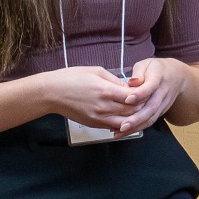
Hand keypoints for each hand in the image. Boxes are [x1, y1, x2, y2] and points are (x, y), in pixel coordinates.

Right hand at [29, 64, 155, 132]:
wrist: (52, 93)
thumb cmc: (72, 78)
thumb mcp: (96, 71)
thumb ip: (115, 80)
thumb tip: (129, 87)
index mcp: (106, 90)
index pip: (134, 97)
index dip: (142, 94)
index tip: (146, 90)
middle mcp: (104, 107)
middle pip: (132, 111)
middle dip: (141, 106)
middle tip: (146, 101)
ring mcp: (99, 118)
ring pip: (125, 122)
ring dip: (133, 117)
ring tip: (137, 110)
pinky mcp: (94, 124)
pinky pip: (113, 126)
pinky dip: (122, 123)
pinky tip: (125, 117)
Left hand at [117, 57, 193, 134]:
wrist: (178, 77)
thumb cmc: (157, 69)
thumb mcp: (147, 64)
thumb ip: (138, 72)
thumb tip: (132, 81)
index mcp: (158, 77)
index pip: (150, 86)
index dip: (140, 93)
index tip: (128, 99)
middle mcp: (162, 92)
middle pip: (151, 107)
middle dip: (137, 118)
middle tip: (122, 125)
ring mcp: (163, 104)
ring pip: (151, 118)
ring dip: (136, 127)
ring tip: (121, 132)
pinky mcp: (161, 112)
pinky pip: (150, 121)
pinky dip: (137, 128)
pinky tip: (125, 131)